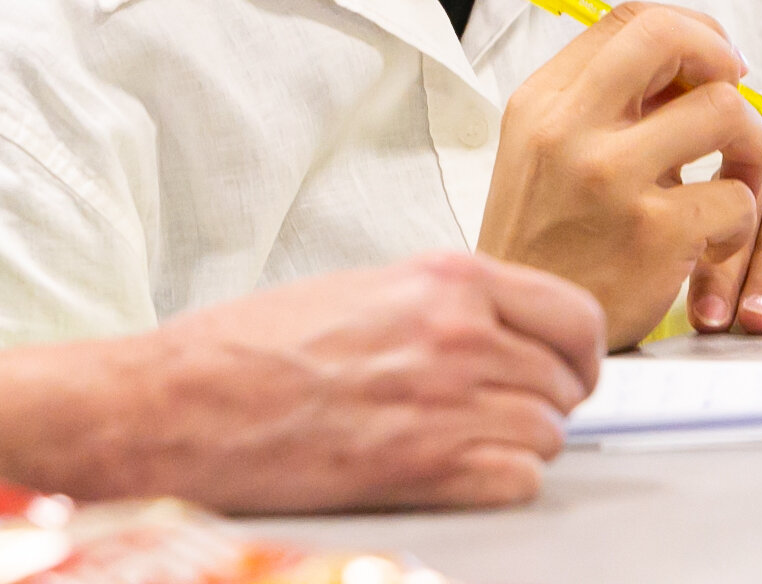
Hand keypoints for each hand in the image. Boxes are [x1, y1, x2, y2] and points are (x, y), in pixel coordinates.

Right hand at [0, 252, 605, 511]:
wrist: (183, 402)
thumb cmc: (250, 345)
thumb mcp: (362, 287)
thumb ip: (442, 302)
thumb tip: (499, 330)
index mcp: (446, 278)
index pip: (572, 313)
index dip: (578, 349)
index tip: (570, 367)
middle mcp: (459, 334)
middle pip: (564, 381)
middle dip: (545, 399)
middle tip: (511, 410)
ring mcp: (447, 403)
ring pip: (548, 435)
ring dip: (519, 442)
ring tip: (466, 441)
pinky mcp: (425, 468)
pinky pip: (518, 483)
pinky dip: (500, 483)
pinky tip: (457, 471)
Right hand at [478, 2, 761, 348]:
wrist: (522, 330)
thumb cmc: (547, 241)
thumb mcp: (545, 151)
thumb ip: (604, 101)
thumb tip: (692, 61)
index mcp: (543, 101)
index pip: (629, 17)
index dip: (690, 31)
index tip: (711, 65)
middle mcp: (570, 129)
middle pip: (672, 38)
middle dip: (721, 59)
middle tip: (731, 102)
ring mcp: (611, 179)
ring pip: (725, 111)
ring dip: (748, 146)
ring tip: (732, 182)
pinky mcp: (654, 234)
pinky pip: (737, 196)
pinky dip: (741, 220)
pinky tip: (712, 243)